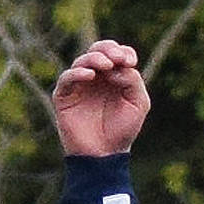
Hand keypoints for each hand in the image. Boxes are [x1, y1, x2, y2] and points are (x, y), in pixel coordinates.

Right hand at [51, 40, 150, 157]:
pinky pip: (67, 78)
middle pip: (97, 51)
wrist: (105, 153)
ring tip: (105, 65)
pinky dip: (77, 73)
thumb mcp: (138, 103)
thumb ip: (132, 81)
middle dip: (107, 49)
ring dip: (94, 59)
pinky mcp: (64, 96)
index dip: (122, 51)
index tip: (130, 61)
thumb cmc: (123, 129)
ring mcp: (79, 85)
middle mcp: (96, 77)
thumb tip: (117, 66)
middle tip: (116, 58)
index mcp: (114, 76)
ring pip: (82, 61)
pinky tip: (90, 75)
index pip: (115, 53)